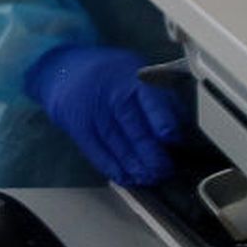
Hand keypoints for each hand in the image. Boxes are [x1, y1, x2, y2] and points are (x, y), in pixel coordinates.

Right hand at [26, 45, 184, 184]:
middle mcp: (112, 94)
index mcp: (133, 78)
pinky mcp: (78, 125)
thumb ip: (162, 99)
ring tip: (147, 178)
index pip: (151, 101)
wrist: (65, 69)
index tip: (172, 140)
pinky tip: (124, 176)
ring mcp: (93, 111)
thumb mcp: (139, 74)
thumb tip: (180, 130)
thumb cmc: (110, 75)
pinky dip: (111, 167)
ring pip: (116, 144)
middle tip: (163, 170)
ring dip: (134, 166)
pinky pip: (96, 150)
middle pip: (134, 128)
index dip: (163, 122)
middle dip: (151, 154)